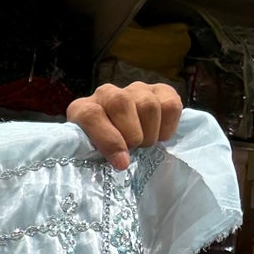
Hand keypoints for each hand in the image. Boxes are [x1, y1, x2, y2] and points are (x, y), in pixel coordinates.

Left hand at [66, 81, 183, 171]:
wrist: (123, 140)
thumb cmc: (103, 153)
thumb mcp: (91, 157)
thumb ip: (94, 157)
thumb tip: (121, 162)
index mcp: (82, 110)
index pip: (91, 115)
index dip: (108, 140)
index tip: (122, 163)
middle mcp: (107, 93)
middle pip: (121, 104)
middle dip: (132, 135)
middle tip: (134, 150)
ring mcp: (134, 89)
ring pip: (148, 105)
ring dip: (150, 133)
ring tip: (145, 144)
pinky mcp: (160, 91)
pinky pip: (170, 105)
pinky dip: (168, 126)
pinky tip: (159, 135)